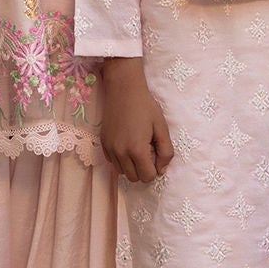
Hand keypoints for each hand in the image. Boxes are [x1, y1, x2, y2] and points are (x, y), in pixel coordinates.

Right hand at [100, 58, 173, 182]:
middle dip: (143, 169)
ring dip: (131, 165)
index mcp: (137, 150)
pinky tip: (126, 142)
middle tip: (147, 149)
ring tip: (136, 146)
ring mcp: (109, 149)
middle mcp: (120, 153)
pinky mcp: (103, 143)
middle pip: (134, 178)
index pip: (147, 177)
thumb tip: (162, 170)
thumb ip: (166, 151)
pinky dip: (121, 158)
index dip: (155, 169)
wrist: (123, 89)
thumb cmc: (146, 106)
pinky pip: (113, 162)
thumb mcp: (161, 127)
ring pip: (122, 172)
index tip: (156, 153)